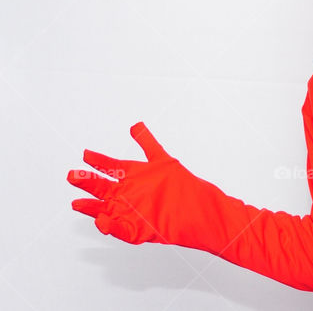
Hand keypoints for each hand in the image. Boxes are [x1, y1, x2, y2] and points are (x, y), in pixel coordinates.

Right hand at [67, 122, 198, 244]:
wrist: (196, 208)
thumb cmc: (180, 185)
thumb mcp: (163, 161)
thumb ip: (147, 143)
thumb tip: (135, 125)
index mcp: (131, 177)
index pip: (110, 167)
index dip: (98, 161)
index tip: (86, 154)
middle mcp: (125, 194)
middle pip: (101, 188)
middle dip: (87, 182)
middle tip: (73, 175)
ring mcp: (127, 212)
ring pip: (103, 210)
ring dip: (90, 207)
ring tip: (78, 203)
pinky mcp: (135, 230)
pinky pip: (119, 229)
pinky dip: (109, 226)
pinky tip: (102, 221)